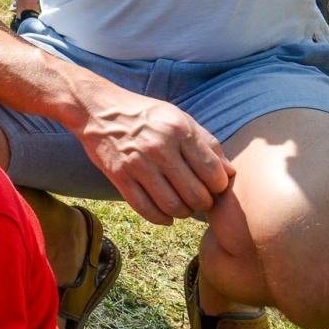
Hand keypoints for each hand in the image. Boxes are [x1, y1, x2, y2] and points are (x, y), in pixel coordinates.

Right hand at [75, 93, 234, 223]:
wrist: (99, 109)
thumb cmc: (145, 115)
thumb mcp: (179, 118)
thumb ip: (207, 143)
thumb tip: (230, 172)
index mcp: (179, 130)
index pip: (213, 173)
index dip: (219, 186)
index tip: (213, 186)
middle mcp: (159, 148)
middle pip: (196, 195)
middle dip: (203, 204)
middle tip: (200, 200)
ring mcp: (138, 164)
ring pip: (173, 207)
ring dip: (183, 213)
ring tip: (183, 206)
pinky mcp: (119, 177)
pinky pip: (146, 209)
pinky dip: (161, 218)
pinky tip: (166, 215)